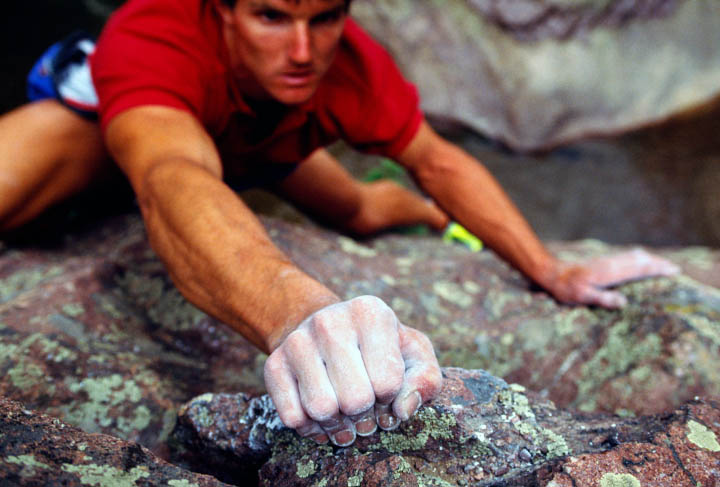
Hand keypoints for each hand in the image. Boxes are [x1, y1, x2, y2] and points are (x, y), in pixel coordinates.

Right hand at [263, 295, 441, 446]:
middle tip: (367, 410)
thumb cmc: (380, 348)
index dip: (391, 398)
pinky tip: (322, 416)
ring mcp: (297, 341)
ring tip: (346, 416)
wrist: (327, 330)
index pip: (387, 381)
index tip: (387, 390)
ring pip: (321, 409)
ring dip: (338, 425)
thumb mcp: (414, 354)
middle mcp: (330, 321)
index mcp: (370, 312)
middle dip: (366, 415)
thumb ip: (425, 380)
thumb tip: (403, 408)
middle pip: (354, 399)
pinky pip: (292, 418)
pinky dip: (311, 428)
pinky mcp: (273, 364)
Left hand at [542, 248, 679, 307]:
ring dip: (648, 258)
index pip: (638, 269)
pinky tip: (640, 258)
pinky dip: (637, 257)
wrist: (552, 273)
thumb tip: (624, 302)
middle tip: (674, 268)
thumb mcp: (583, 297)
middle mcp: (610, 263)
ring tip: (662, 263)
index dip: (656, 269)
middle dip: (657, 263)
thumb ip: (603, 299)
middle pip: (639, 260)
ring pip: (632, 256)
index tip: (672, 270)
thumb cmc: (567, 289)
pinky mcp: (602, 261)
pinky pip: (625, 256)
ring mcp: (606, 260)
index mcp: (609, 272)